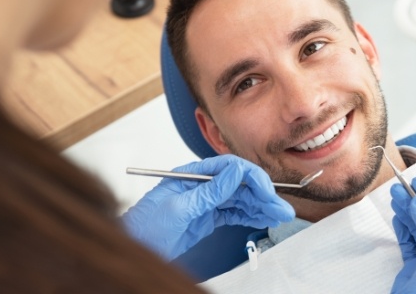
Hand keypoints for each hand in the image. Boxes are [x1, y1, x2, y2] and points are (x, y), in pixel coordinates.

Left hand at [122, 155, 294, 260]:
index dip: (251, 178)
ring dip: (260, 207)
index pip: (229, 168)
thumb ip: (209, 191)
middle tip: (281, 208)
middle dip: (262, 195)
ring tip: (279, 214)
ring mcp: (206, 202)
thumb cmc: (145, 225)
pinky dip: (250, 216)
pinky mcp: (208, 217)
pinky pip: (233, 213)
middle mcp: (202, 185)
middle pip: (239, 185)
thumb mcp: (179, 207)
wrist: (134, 247)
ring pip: (240, 200)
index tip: (267, 191)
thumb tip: (235, 172)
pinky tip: (263, 218)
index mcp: (193, 175)